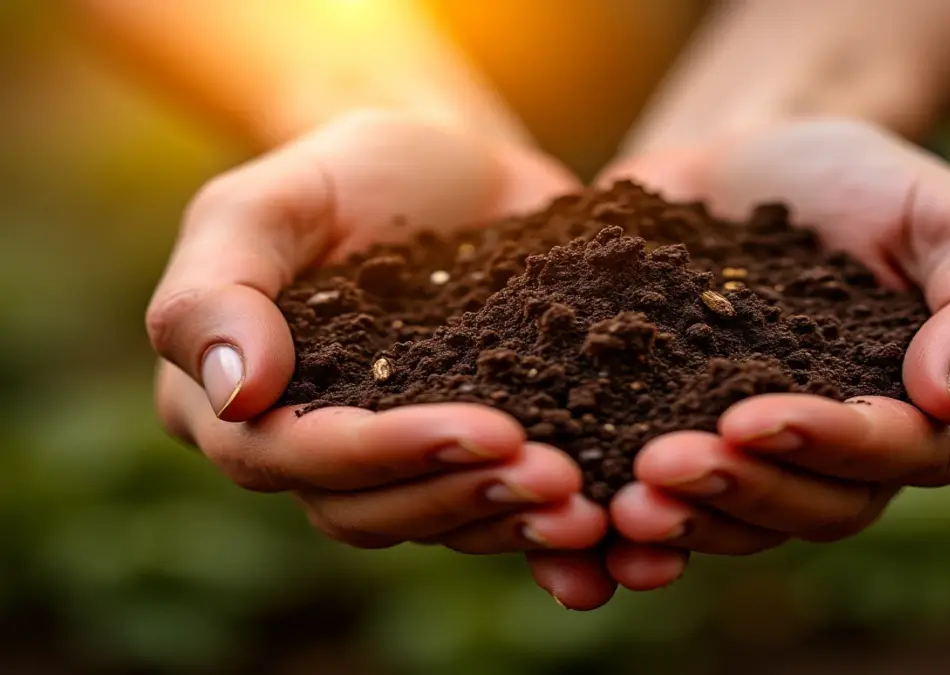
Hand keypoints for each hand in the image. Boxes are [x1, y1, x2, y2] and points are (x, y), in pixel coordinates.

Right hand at [148, 111, 607, 569]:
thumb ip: (218, 289)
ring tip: (583, 501)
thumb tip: (232, 395)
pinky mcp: (455, 459)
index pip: (285, 453)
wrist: (456, 166)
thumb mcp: (271, 201)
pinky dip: (535, 531)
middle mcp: (301, 446)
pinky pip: (482, 518)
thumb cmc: (353, 172)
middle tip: (554, 474)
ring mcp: (385, 460)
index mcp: (232, 398)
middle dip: (460, 493)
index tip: (485, 427)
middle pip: (362, 508)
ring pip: (426, 522)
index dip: (381, 451)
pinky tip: (593, 528)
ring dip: (504, 519)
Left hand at [546, 118, 949, 597]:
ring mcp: (771, 459)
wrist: (750, 156)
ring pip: (745, 521)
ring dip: (686, 521)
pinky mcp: (692, 444)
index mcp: (932, 410)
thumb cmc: (861, 179)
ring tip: (621, 504)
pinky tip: (586, 533)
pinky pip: (676, 509)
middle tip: (664, 467)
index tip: (753, 418)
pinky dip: (632, 534)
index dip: (832, 445)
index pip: (906, 454)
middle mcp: (856, 455)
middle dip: (742, 490)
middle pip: (819, 506)